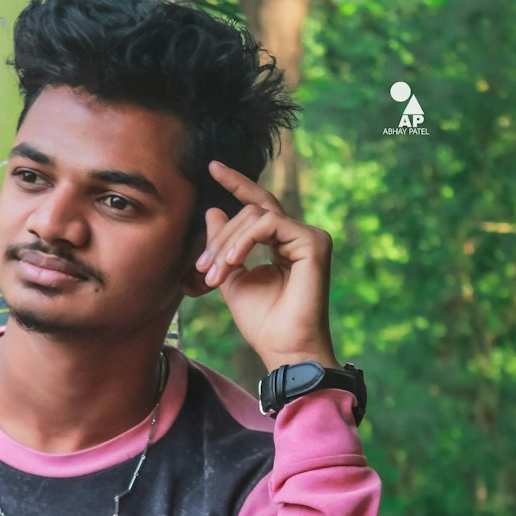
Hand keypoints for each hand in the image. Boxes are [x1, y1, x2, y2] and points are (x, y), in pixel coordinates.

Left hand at [194, 160, 339, 371]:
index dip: (236, 184)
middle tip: (201, 268)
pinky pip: (268, 224)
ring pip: (256, 216)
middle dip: (219, 237)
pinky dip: (244, 241)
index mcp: (282, 244)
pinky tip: (232, 262)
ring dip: (227, 244)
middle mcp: (298, 237)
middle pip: (250, 211)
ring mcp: (309, 238)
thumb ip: (224, 247)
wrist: (284, 349)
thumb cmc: (262, 323)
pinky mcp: (313, 242)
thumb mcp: (232, 279)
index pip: (258, 206)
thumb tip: (213, 210)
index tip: (212, 166)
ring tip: (214, 274)